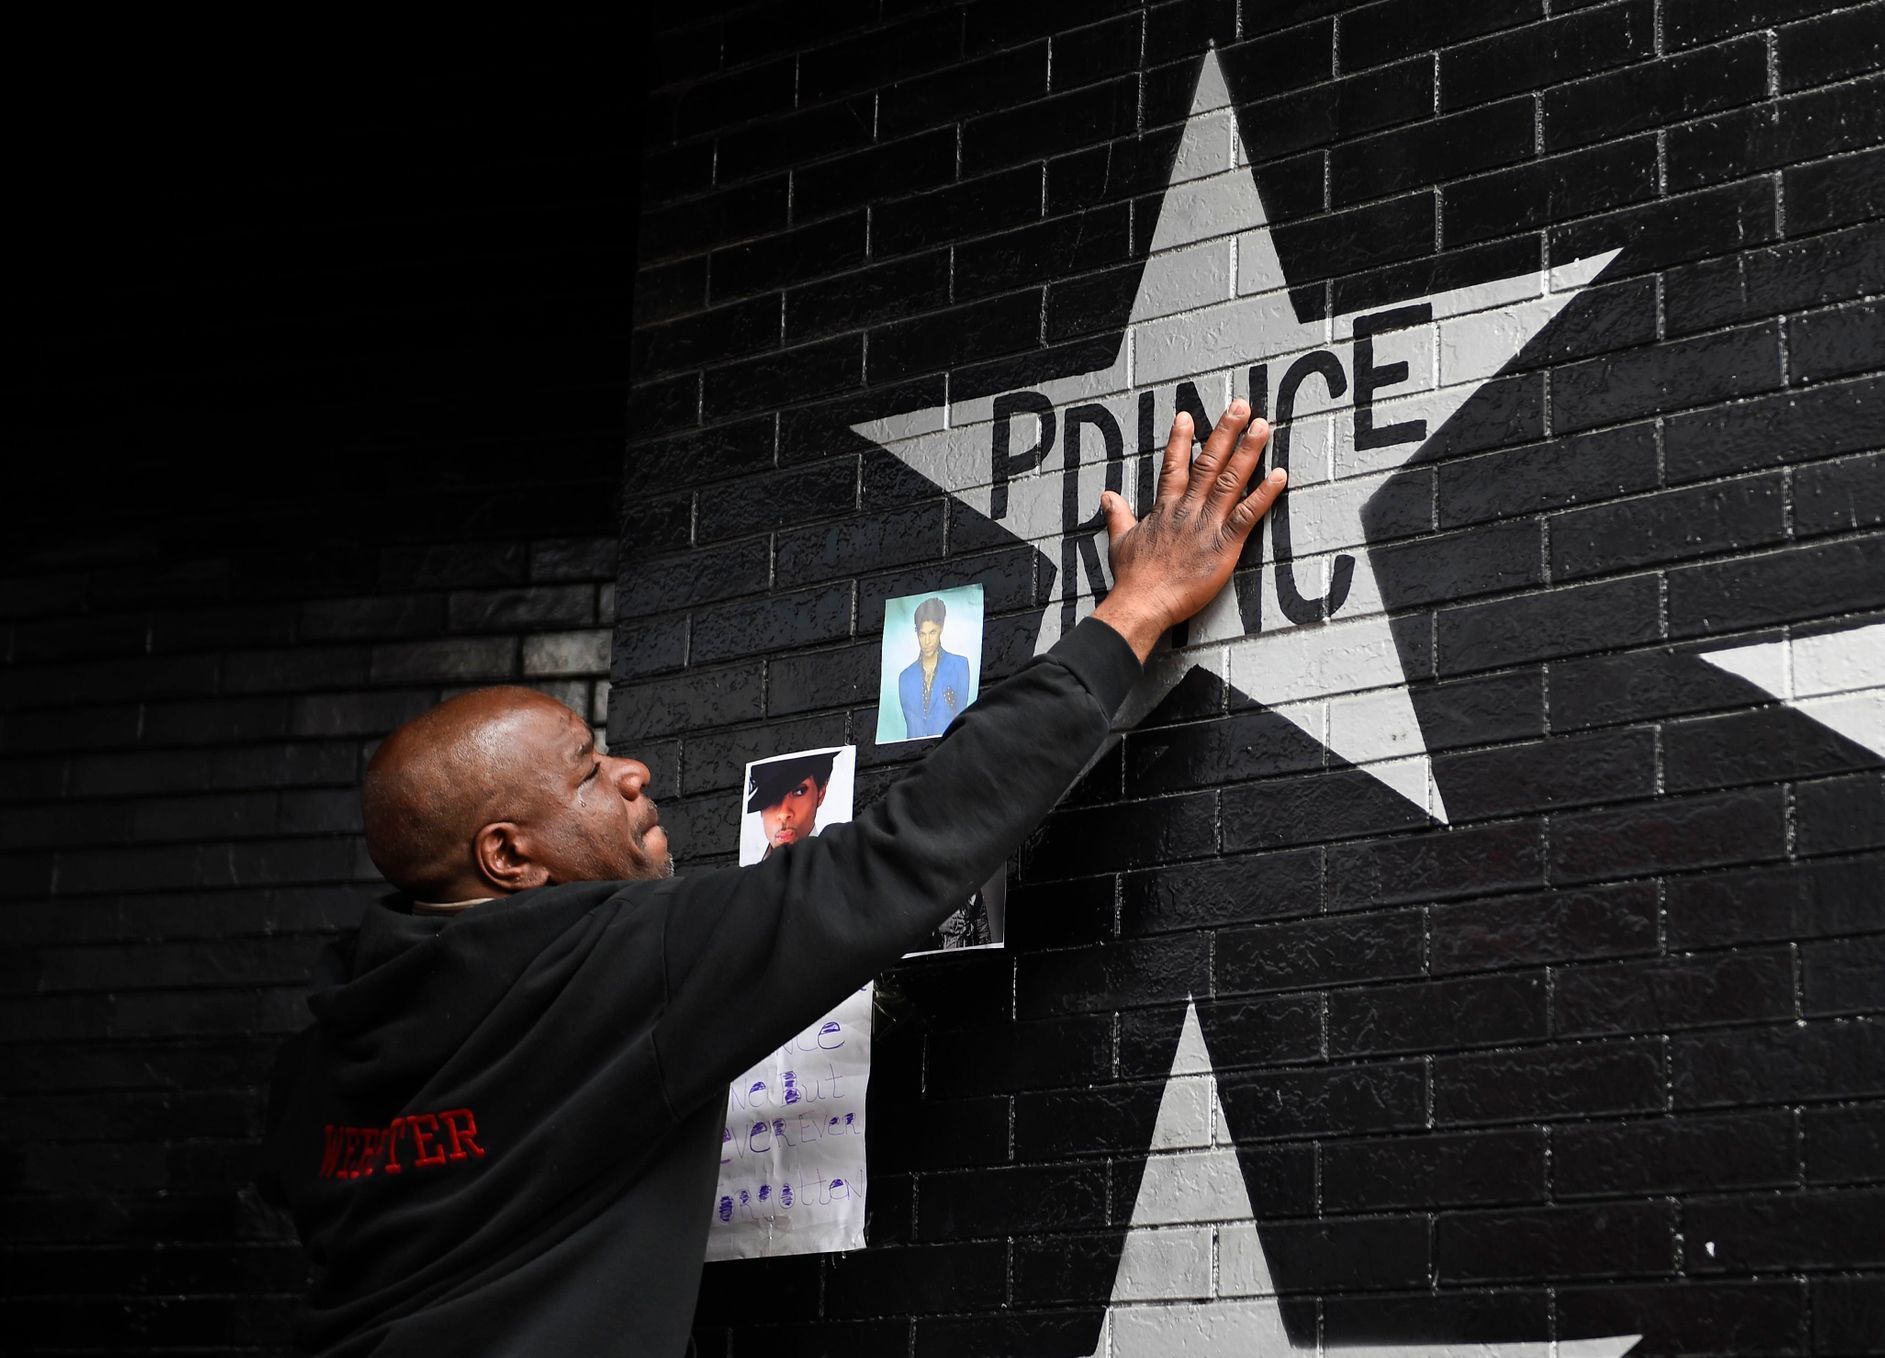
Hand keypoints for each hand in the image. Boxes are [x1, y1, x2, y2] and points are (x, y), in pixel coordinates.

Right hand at [1090, 400, 1285, 661]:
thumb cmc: (1132, 578)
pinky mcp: (1224, 545)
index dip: (1181, 440)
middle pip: (1209, 462)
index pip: (1174, 466)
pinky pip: (1247, 515)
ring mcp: (1207, 525)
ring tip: (1262, 426)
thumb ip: (1118, 515)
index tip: (1188, 416)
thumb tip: (1108, 496)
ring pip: (1230, 480)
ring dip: (1248, 451)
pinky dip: (1264, 495)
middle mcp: (1187, 509)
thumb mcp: (1120, 541)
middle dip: (1225, 432)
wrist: (1142, 602)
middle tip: (1241, 406)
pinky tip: (1279, 476)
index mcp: (1165, 508)